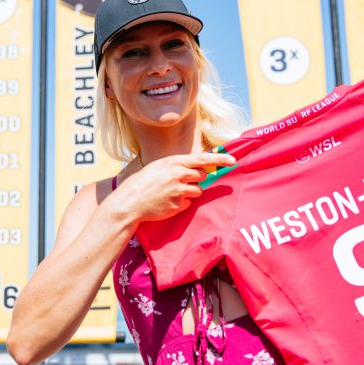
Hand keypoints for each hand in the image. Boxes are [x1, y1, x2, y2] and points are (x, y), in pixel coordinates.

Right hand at [115, 152, 235, 222]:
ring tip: (171, 193)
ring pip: (198, 190)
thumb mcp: (160, 166)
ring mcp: (180, 190)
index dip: (220, 159)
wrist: (131, 202)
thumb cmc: (144, 182)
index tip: (233, 161)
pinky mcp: (179, 205)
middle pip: (203, 176)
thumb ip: (179, 165)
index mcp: (174, 162)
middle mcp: (179, 174)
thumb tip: (199, 167)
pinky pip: (189, 203)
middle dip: (197, 179)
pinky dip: (182, 203)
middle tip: (181, 182)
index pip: (203, 159)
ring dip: (190, 192)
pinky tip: (168, 201)